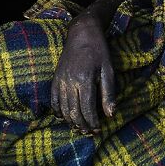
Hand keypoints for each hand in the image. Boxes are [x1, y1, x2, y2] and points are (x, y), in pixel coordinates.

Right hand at [51, 14, 116, 133]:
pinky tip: (64, 117)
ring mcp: (60, 80)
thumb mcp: (108, 70)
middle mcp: (70, 81)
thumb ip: (109, 93)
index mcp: (85, 79)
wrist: (82, 33)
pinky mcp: (55, 78)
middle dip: (82, 125)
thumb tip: (110, 114)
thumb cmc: (99, 51)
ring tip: (79, 127)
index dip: (93, 122)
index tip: (99, 130)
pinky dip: (58, 111)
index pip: (87, 109)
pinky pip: (53, 100)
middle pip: (74, 111)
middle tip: (90, 132)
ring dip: (70, 121)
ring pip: (63, 108)